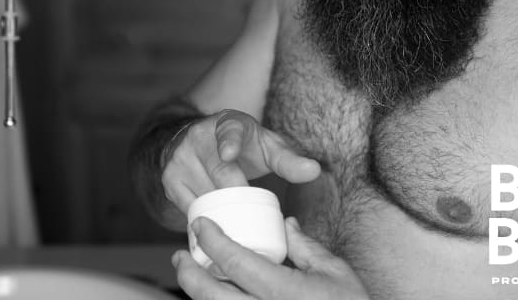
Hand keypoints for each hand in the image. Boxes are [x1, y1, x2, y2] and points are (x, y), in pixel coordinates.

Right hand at [163, 110, 320, 214]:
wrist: (197, 141)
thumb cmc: (242, 145)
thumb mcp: (266, 146)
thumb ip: (289, 160)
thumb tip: (314, 171)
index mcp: (227, 123)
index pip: (229, 131)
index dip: (230, 142)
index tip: (229, 153)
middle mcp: (198, 137)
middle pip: (220, 174)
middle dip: (238, 197)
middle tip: (255, 217)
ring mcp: (179, 158)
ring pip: (205, 195)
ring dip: (222, 212)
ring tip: (240, 225)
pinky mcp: (169, 180)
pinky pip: (189, 208)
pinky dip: (205, 220)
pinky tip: (217, 230)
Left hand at [173, 216, 369, 299]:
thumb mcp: (335, 273)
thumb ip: (306, 247)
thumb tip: (285, 224)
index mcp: (285, 292)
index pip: (236, 261)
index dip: (212, 240)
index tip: (201, 226)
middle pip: (211, 296)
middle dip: (188, 274)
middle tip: (181, 256)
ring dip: (196, 296)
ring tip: (192, 278)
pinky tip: (213, 299)